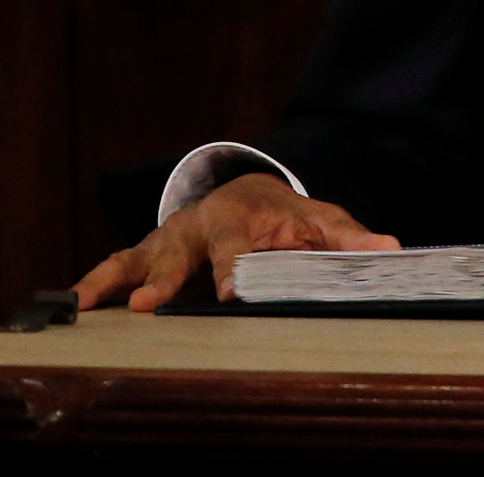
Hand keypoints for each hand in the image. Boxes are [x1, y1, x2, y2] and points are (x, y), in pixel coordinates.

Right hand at [74, 172, 399, 310]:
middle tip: (153, 304)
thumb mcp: (321, 220)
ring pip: (144, 257)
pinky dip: (96, 283)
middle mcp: (204, 227)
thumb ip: (350, 238)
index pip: (244, 248)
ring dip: (126, 280)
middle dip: (170, 277)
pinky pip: (117, 265)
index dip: (237, 270)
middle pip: (184, 253)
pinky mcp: (147, 253)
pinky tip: (77, 305)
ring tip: (102, 306)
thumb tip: (392, 249)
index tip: (230, 292)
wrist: (249, 191)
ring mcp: (172, 240)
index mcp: (249, 220)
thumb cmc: (287, 216)